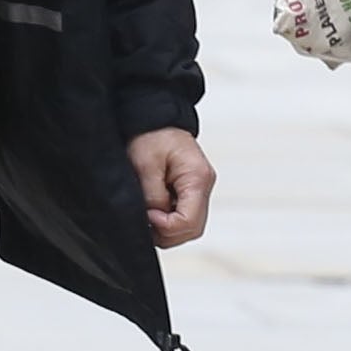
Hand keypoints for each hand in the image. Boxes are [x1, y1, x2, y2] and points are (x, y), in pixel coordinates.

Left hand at [127, 127, 214, 247]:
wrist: (154, 118)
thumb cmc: (151, 134)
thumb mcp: (146, 164)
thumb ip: (153, 196)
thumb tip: (154, 219)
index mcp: (197, 178)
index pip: (189, 221)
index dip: (166, 226)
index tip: (147, 215)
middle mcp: (204, 185)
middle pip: (193, 229)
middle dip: (167, 232)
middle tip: (145, 219)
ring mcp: (199, 189)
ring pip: (189, 227)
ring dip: (168, 228)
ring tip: (148, 214)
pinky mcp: (191, 189)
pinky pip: (184, 215)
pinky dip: (169, 220)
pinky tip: (154, 210)